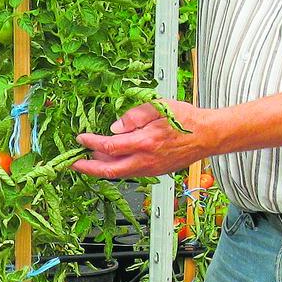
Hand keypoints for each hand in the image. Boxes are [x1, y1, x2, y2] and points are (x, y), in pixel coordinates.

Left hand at [73, 100, 214, 179]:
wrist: (208, 136)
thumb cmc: (186, 120)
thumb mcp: (159, 107)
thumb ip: (134, 116)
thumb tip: (114, 127)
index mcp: (145, 142)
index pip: (110, 146)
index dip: (91, 143)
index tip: (81, 138)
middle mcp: (146, 160)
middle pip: (109, 170)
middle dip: (88, 168)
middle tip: (73, 163)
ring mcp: (150, 169)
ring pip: (118, 174)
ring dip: (101, 168)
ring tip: (88, 159)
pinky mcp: (154, 172)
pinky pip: (129, 172)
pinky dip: (115, 168)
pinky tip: (109, 161)